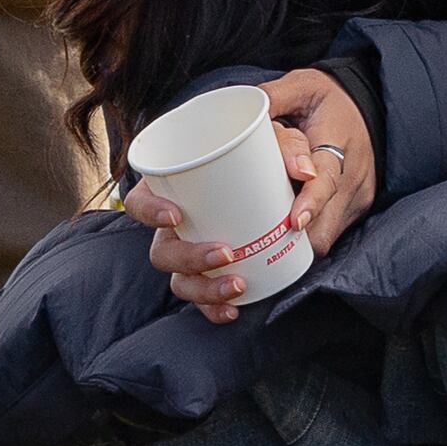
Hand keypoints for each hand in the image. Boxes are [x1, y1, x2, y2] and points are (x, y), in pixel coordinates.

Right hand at [136, 71, 375, 323]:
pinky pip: (204, 298)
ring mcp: (191, 251)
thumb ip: (289, 146)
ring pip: (180, 280)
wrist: (287, 169)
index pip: (141, 200)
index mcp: (175, 186)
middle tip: (226, 253)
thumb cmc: (268, 147)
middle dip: (189, 258)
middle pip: (161, 251)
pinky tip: (235, 310)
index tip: (176, 215)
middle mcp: (175, 224)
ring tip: (238, 284)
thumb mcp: (278, 135)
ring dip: (204, 289)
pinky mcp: (212, 271)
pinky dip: (215, 308)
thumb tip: (304, 171)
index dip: (149, 211)